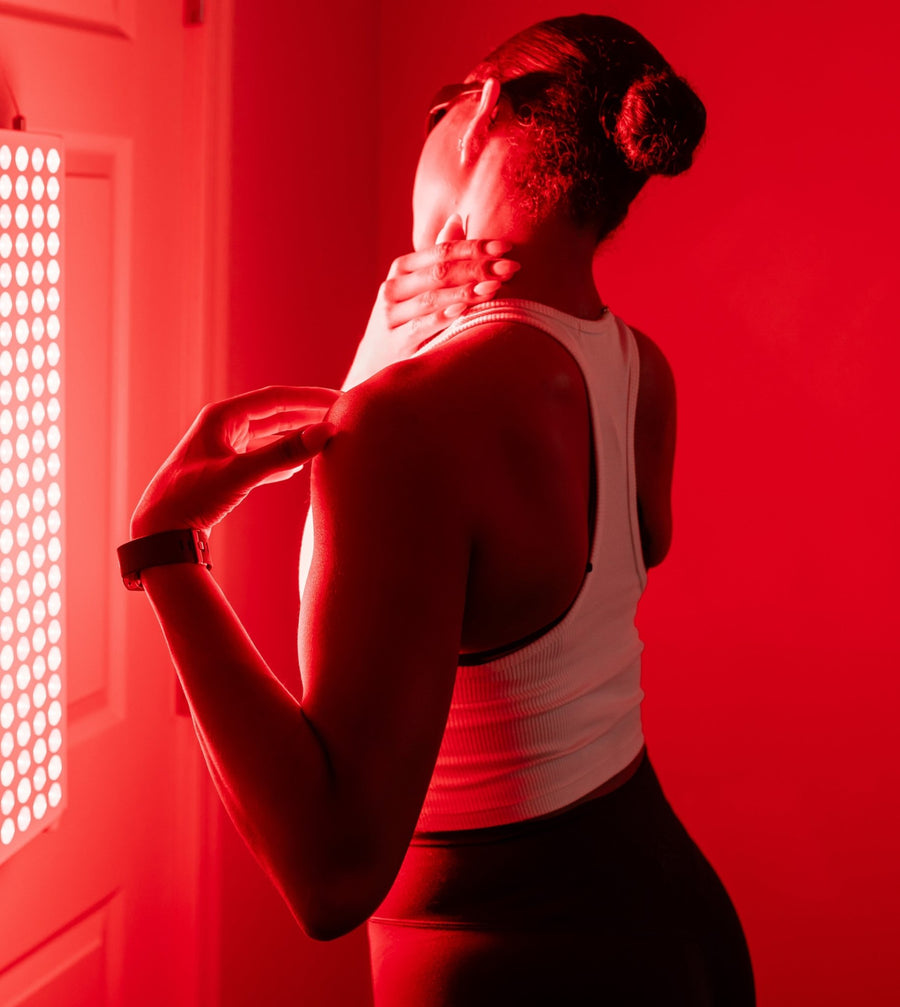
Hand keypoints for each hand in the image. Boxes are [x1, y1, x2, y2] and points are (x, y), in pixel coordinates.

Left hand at [130, 385, 339, 538]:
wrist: (158, 531)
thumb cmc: (190, 498)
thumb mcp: (240, 475)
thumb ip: (283, 454)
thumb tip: (325, 432)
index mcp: (222, 417)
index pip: (276, 399)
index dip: (311, 398)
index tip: (340, 400)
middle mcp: (223, 426)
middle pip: (275, 413)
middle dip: (308, 414)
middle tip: (341, 415)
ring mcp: (224, 447)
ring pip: (269, 434)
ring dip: (297, 435)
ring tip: (326, 436)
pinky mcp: (225, 468)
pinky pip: (260, 455)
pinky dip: (281, 457)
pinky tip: (298, 465)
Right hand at [342, 214, 519, 388]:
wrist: (374, 365)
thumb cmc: (407, 321)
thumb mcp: (417, 288)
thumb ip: (437, 257)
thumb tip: (457, 218)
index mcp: (401, 269)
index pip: (442, 251)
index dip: (475, 247)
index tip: (506, 247)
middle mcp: (393, 289)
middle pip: (440, 272)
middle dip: (478, 268)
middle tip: (510, 267)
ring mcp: (392, 316)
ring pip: (433, 298)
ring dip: (467, 291)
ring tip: (496, 286)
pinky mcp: (396, 342)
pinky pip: (423, 326)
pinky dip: (444, 317)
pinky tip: (464, 311)